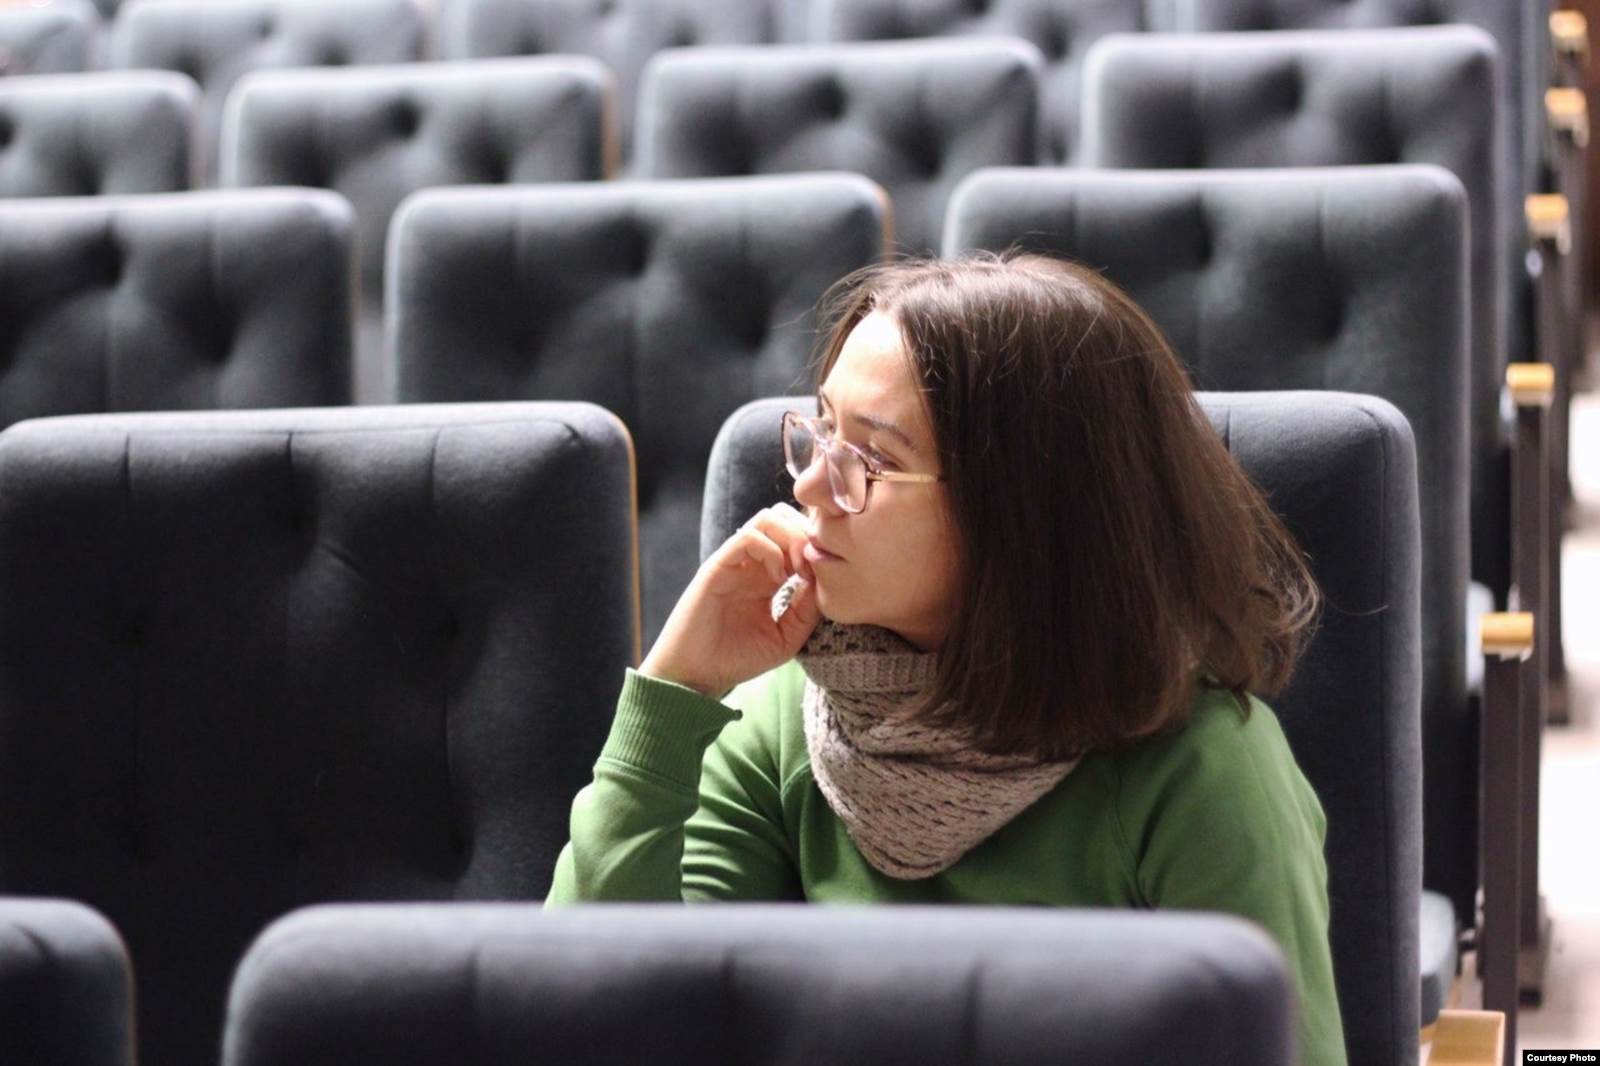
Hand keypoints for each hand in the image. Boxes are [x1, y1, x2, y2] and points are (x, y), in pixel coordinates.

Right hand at [640, 503, 821, 697]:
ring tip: (798, 569)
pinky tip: (779, 578)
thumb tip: (822, 578)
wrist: (697, 675)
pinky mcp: (718, 567)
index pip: (794, 536)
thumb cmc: (737, 659)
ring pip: (767, 518)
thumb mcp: (786, 638)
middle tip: (812, 567)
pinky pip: (747, 538)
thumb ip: (806, 609)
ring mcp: (734, 562)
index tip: (825, 574)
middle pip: (783, 517)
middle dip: (805, 534)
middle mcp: (751, 564)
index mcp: (766, 576)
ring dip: (791, 537)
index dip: (815, 547)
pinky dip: (771, 550)